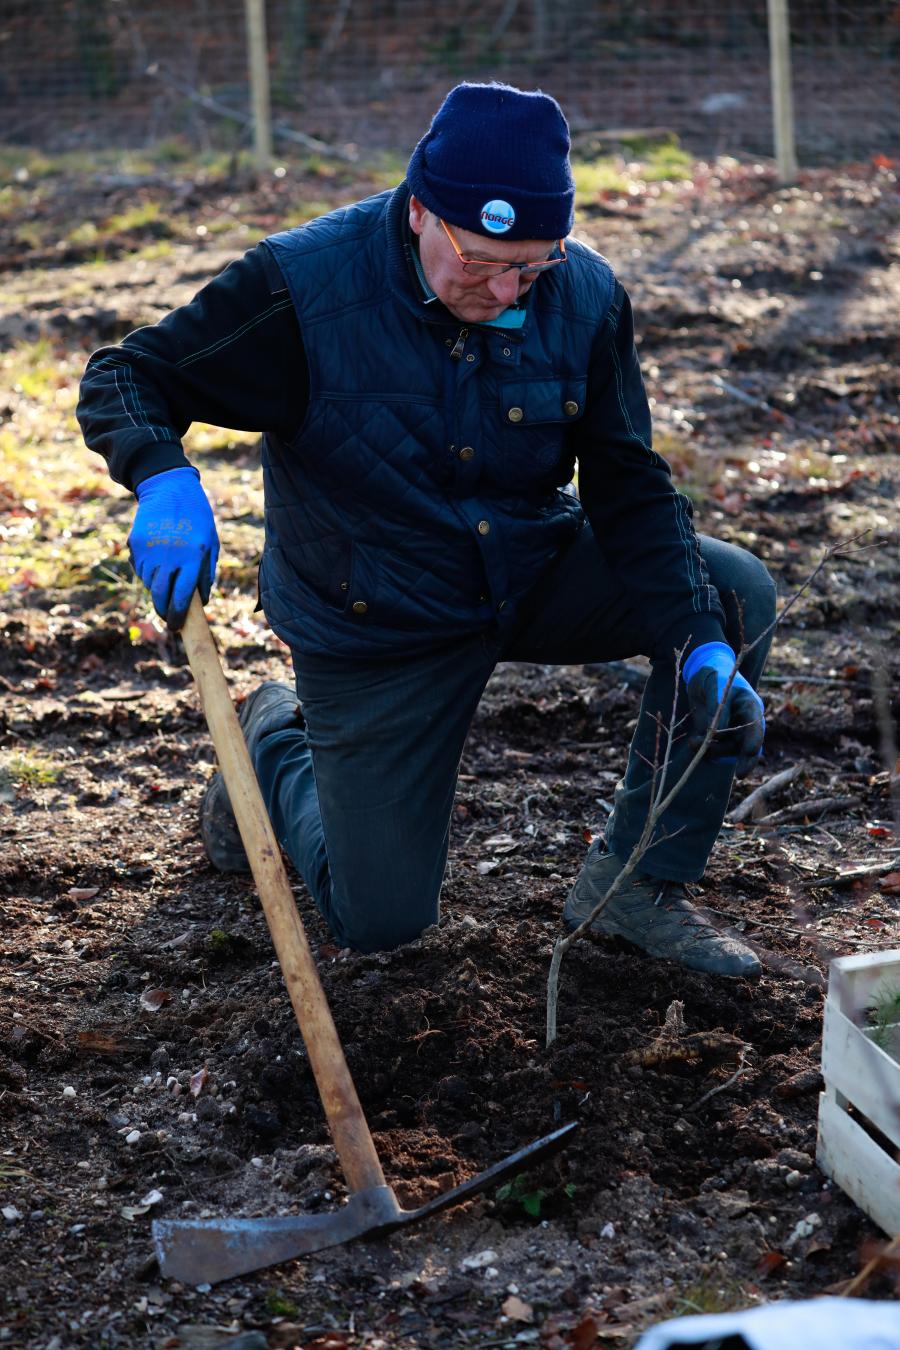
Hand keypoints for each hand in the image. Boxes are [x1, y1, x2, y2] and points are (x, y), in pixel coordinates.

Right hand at [128, 466, 218, 628]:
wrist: (169, 488)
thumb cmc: (197, 518)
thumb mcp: (210, 543)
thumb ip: (205, 573)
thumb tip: (201, 601)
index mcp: (192, 557)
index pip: (182, 597)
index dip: (178, 616)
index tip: (177, 626)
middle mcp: (168, 556)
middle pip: (160, 595)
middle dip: (164, 611)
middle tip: (168, 617)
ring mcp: (149, 550)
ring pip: (148, 583)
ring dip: (156, 589)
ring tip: (166, 580)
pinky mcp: (135, 544)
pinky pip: (139, 568)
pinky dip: (147, 572)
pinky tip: (157, 560)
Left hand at [682, 641, 764, 776]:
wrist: (702, 674)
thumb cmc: (714, 674)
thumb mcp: (716, 686)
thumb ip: (718, 707)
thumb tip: (718, 732)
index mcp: (750, 708)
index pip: (756, 728)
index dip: (755, 741)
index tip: (750, 752)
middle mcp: (744, 723)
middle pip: (747, 746)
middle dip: (744, 761)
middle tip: (740, 774)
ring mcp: (731, 731)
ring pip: (727, 750)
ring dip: (711, 751)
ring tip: (692, 743)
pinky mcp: (716, 736)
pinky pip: (713, 749)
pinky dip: (703, 750)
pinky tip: (692, 744)